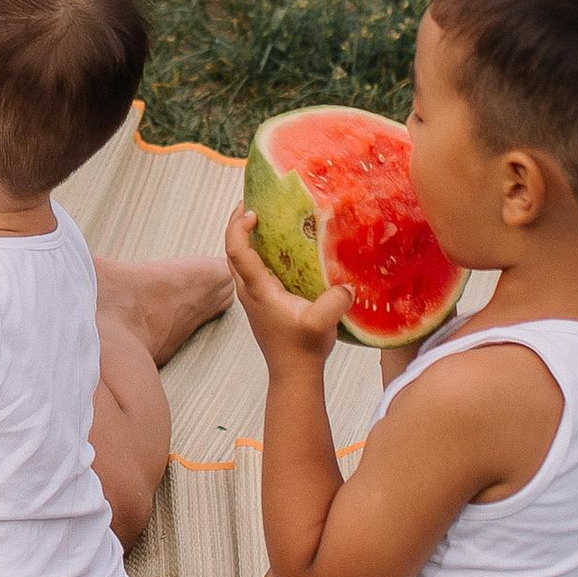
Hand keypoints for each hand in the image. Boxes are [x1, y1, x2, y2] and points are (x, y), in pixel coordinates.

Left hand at [224, 207, 347, 378]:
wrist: (293, 373)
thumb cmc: (304, 348)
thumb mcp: (322, 323)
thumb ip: (334, 302)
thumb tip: (346, 285)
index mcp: (258, 289)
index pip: (237, 252)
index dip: (238, 228)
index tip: (251, 211)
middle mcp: (249, 290)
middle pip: (231, 250)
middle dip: (236, 224)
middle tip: (250, 203)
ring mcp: (252, 296)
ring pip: (238, 260)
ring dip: (244, 238)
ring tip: (261, 219)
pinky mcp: (261, 301)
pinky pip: (251, 269)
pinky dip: (255, 252)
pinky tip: (277, 248)